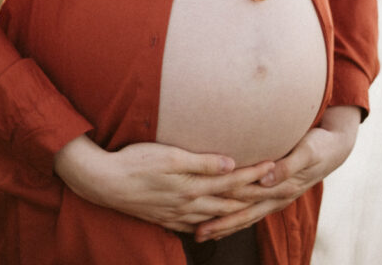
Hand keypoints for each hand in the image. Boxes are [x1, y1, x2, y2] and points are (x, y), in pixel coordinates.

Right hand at [54, 136, 273, 232]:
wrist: (104, 182)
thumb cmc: (135, 162)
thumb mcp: (169, 156)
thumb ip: (201, 162)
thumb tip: (231, 164)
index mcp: (193, 186)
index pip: (233, 181)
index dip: (256, 174)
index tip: (276, 165)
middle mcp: (190, 204)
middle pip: (230, 202)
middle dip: (255, 197)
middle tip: (277, 190)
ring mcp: (179, 214)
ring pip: (217, 216)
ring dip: (238, 212)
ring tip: (257, 207)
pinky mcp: (167, 218)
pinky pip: (198, 226)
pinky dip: (214, 224)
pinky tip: (218, 223)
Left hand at [194, 105, 361, 242]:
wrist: (335, 148)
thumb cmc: (319, 145)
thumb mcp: (307, 152)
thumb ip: (288, 165)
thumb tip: (267, 177)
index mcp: (282, 188)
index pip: (248, 201)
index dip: (227, 209)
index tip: (205, 215)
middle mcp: (277, 197)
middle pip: (244, 214)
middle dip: (220, 224)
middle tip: (197, 233)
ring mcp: (276, 198)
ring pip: (247, 216)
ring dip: (225, 225)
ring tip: (203, 234)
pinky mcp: (276, 193)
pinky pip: (253, 210)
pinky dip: (237, 219)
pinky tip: (224, 224)